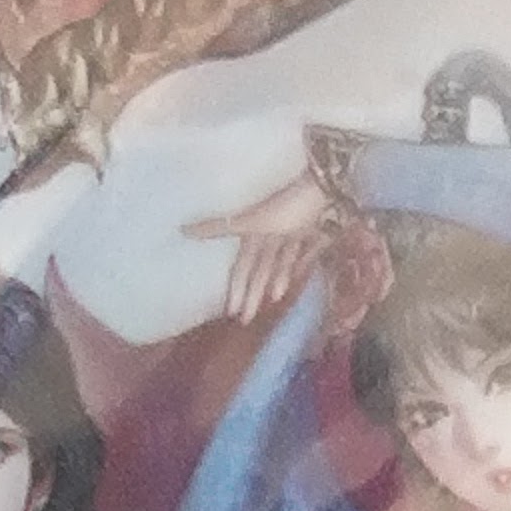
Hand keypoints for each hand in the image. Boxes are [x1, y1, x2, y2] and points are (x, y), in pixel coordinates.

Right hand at [185, 168, 362, 323]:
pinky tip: (300, 278)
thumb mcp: (251, 221)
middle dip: (253, 293)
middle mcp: (273, 233)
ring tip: (273, 299)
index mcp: (255, 231)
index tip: (230, 311)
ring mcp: (295, 233)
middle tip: (247, 319)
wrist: (328, 191)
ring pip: (282, 262)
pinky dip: (302, 264)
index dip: (236, 288)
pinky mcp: (318, 232)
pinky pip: (308, 252)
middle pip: (262, 269)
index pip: (243, 267)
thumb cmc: (288, 208)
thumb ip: (220, 227)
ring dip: (276, 280)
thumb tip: (182, 230)